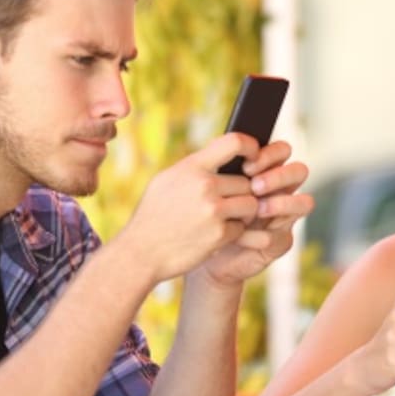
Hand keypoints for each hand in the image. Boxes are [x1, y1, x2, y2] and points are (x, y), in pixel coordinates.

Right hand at [122, 133, 261, 281]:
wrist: (140, 253)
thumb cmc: (152, 215)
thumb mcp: (166, 180)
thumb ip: (194, 167)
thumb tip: (221, 153)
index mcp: (192, 167)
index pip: (235, 142)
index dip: (252, 147)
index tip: (254, 157)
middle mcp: (205, 185)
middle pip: (247, 181)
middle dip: (241, 193)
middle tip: (226, 203)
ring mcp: (213, 210)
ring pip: (251, 204)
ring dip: (242, 213)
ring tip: (224, 218)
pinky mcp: (219, 235)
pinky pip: (241, 228)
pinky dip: (232, 233)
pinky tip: (214, 234)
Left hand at [194, 139, 313, 287]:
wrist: (196, 246)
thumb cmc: (202, 210)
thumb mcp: (207, 182)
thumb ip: (221, 161)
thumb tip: (229, 142)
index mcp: (266, 171)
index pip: (281, 151)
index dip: (270, 154)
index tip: (247, 165)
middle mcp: (280, 191)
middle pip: (299, 171)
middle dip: (279, 176)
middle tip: (255, 186)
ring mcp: (283, 217)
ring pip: (304, 202)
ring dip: (281, 203)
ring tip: (257, 209)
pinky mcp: (279, 242)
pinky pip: (279, 236)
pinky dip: (257, 237)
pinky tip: (238, 237)